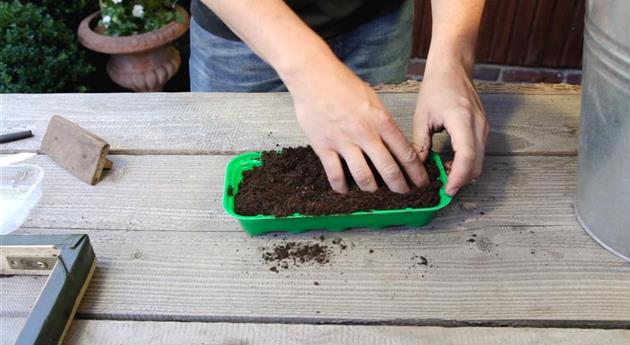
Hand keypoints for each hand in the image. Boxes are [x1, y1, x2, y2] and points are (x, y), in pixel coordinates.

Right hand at [285, 57, 428, 193]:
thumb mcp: (372, 99)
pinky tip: (345, 190)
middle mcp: (365, 134)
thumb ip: (382, 122)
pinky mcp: (324, 147)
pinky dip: (341, 187)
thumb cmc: (342, 84)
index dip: (416, 172)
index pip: (406, 153)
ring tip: (374, 190)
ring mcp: (344, 142)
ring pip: (363, 177)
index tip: (421, 182)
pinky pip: (335, 174)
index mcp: (381, 121)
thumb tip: (392, 141)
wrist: (313, 77)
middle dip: (400, 186)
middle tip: (404, 193)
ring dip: (372, 188)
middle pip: (388, 169)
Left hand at [413, 61, 488, 195]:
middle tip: (443, 188)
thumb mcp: (422, 116)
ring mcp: (484, 127)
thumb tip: (417, 167)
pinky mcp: (483, 128)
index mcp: (462, 120)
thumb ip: (420, 143)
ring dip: (465, 173)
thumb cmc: (436, 87)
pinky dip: (467, 163)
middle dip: (461, 180)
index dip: (458, 177)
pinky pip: (479, 153)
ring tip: (445, 176)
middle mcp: (478, 125)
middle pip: (476, 164)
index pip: (466, 156)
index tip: (447, 189)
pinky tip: (451, 164)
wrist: (453, 68)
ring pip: (480, 161)